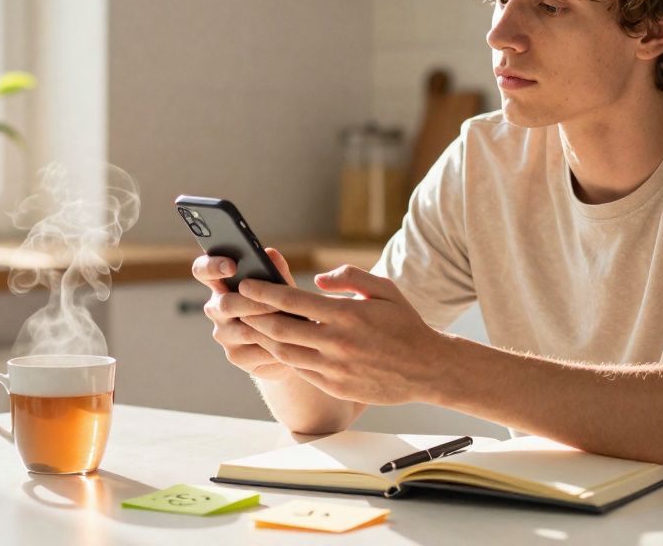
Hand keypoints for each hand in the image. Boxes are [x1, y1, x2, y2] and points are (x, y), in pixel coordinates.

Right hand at [190, 247, 296, 381]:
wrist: (292, 344)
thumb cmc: (283, 307)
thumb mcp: (282, 287)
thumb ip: (276, 272)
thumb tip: (271, 253)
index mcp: (221, 284)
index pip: (202, 270)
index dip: (212, 266)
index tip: (232, 266)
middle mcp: (216, 308)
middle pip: (224, 304)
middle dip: (253, 303)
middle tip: (277, 304)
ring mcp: (223, 334)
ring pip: (242, 330)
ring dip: (268, 326)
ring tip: (291, 324)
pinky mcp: (235, 356)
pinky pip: (255, 350)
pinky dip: (275, 346)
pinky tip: (291, 343)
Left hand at [238, 265, 447, 404]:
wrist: (427, 368)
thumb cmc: (405, 324)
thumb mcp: (384, 289)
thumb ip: (350, 277)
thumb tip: (317, 280)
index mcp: (346, 314)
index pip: (292, 301)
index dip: (264, 292)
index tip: (246, 284)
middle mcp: (336, 342)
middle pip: (280, 328)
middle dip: (253, 315)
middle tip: (235, 305)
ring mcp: (334, 368)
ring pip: (284, 352)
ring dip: (263, 338)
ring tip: (249, 325)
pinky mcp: (335, 386)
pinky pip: (300, 370)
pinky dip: (283, 357)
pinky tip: (275, 347)